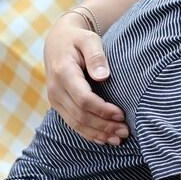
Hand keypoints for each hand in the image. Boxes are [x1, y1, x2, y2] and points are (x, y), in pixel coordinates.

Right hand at [44, 14, 127, 145]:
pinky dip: (88, 133)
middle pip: (80, 115)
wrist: (57, 41)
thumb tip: (102, 76)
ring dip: (97, 133)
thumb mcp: (89, 40)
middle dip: (104, 126)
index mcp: (64, 73)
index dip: (102, 110)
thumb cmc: (78, 39)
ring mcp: (54, 99)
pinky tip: (103, 139)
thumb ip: (96, 56)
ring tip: (118, 139)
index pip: (83, 99)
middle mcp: (56, 89)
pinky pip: (71, 123)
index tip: (122, 114)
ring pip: (75, 123)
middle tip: (126, 131)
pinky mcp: (57, 104)